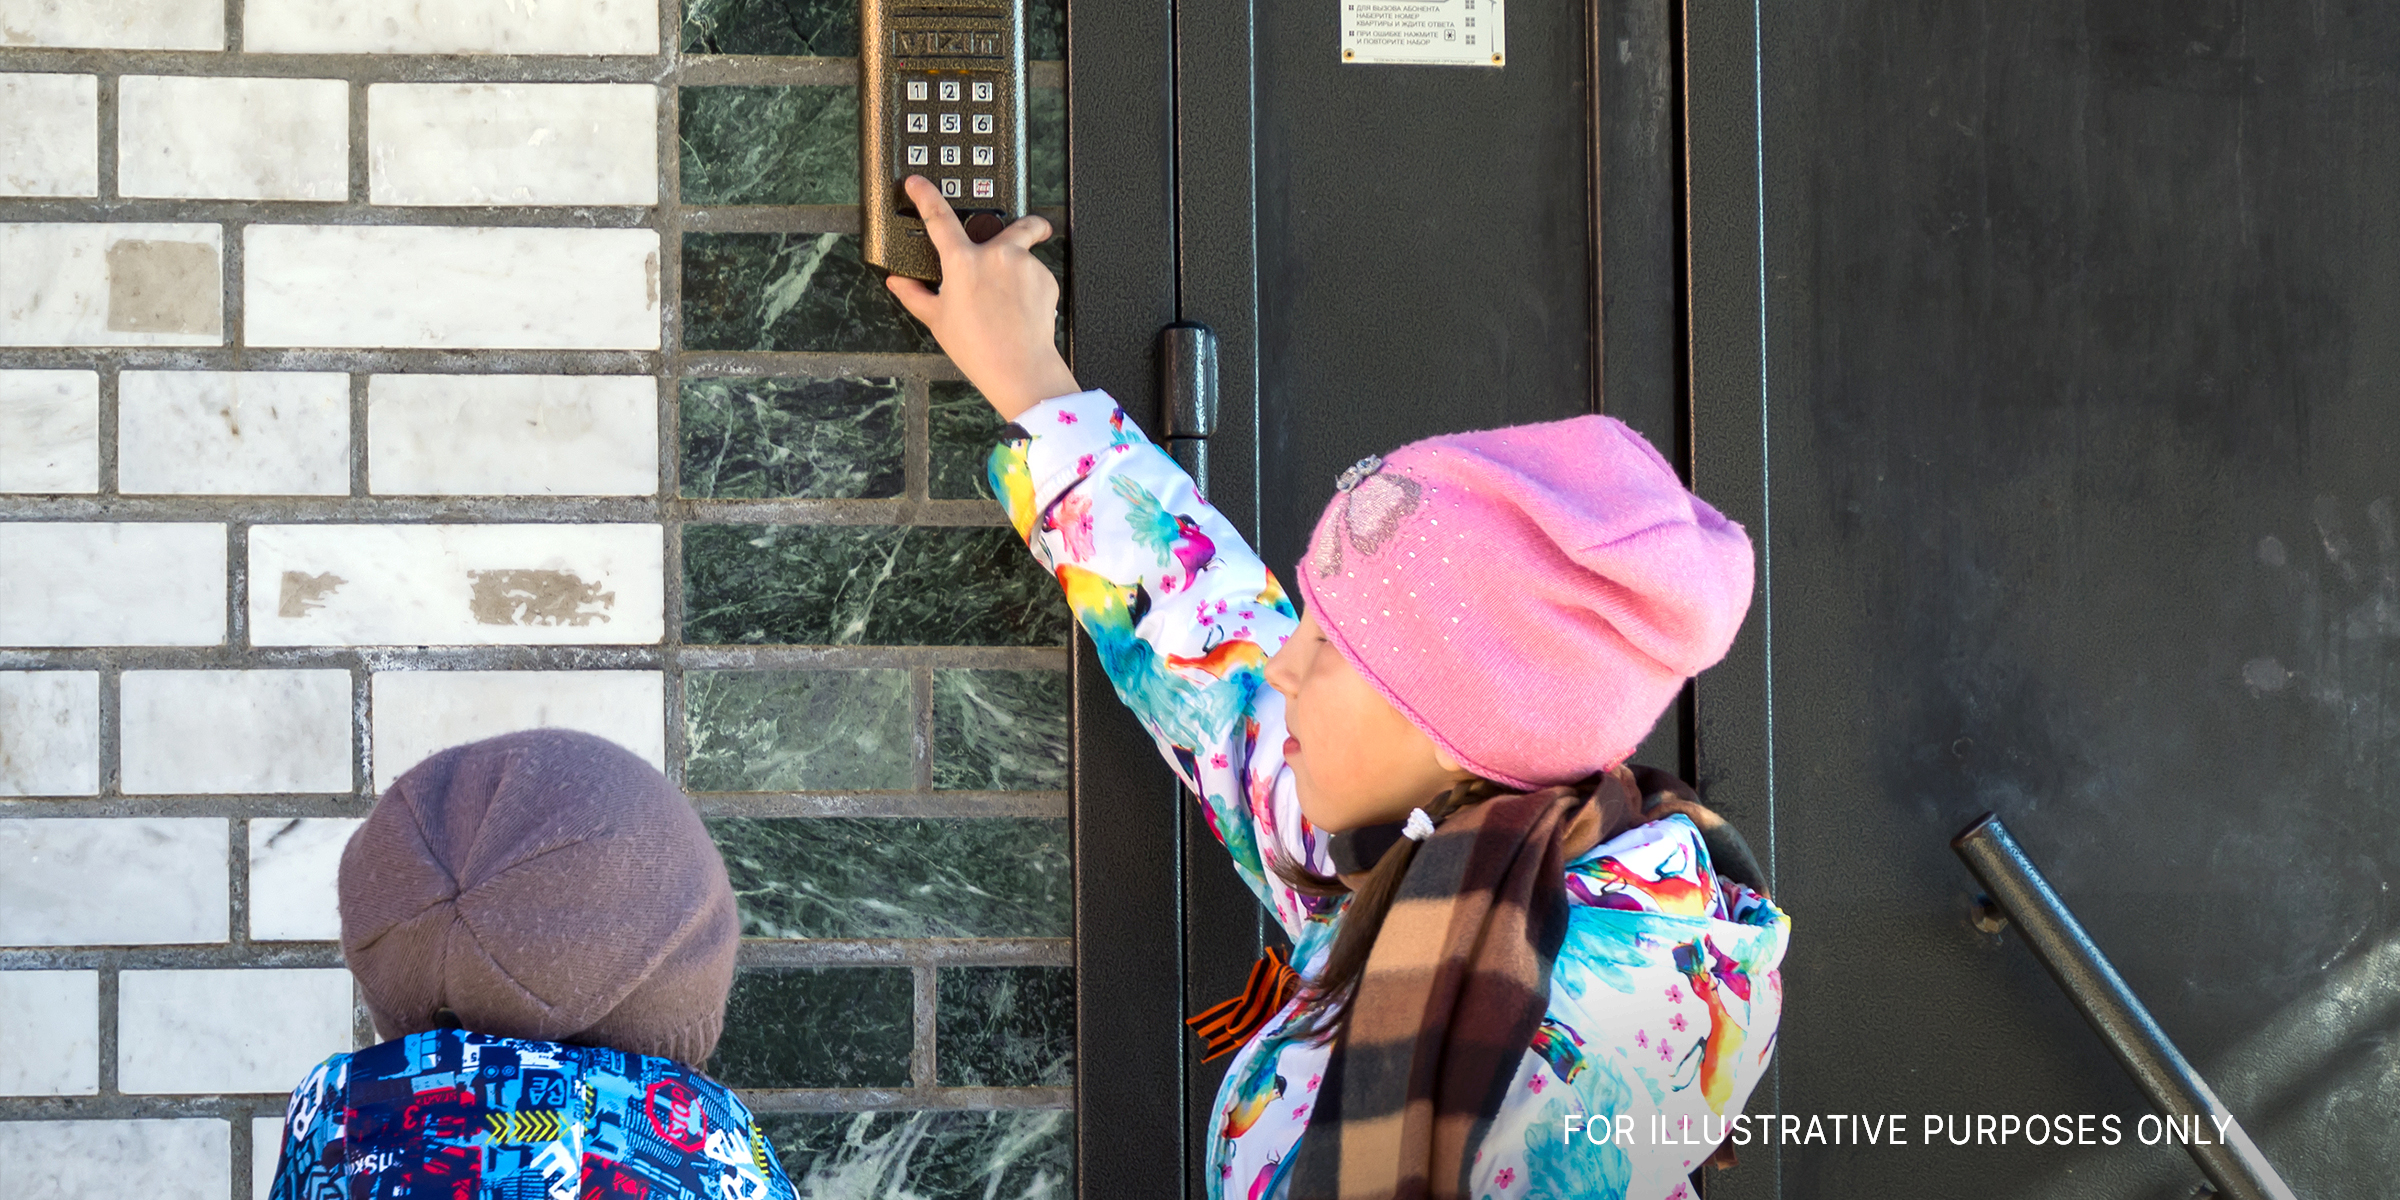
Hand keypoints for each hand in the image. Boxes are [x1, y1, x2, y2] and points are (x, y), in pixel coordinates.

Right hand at [884, 175, 1082, 420]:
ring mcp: (1024, 265)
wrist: (1020, 368)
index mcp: (963, 262)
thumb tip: (896, 282)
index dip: (925, 195)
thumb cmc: (978, 348)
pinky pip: (1038, 276)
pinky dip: (1032, 288)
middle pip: (1015, 223)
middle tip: (1029, 230)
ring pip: (1028, 253)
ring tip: (1014, 298)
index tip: (917, 182)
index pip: (938, 218)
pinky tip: (1022, 309)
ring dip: (1023, 267)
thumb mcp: (938, 320)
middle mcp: (996, 255)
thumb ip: (914, 295)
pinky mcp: (1046, 279)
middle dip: (1026, 222)